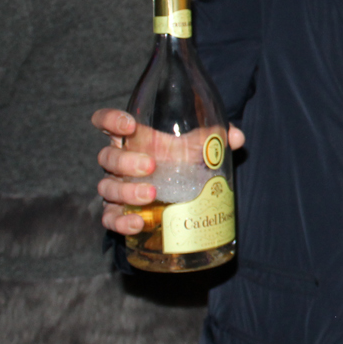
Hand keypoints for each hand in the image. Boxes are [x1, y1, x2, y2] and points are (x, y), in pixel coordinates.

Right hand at [91, 108, 244, 233]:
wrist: (176, 196)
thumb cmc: (179, 163)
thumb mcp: (195, 148)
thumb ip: (213, 139)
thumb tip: (236, 137)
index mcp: (132, 140)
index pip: (106, 122)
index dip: (110, 120)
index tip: (129, 125)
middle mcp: (119, 163)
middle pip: (107, 157)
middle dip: (126, 161)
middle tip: (150, 166)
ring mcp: (116, 188)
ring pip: (107, 187)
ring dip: (126, 191)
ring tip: (151, 195)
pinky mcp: (117, 213)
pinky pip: (109, 218)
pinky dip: (120, 222)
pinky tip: (138, 223)